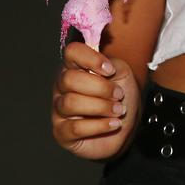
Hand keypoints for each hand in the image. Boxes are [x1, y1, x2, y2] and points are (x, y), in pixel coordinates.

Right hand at [52, 42, 141, 160]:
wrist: (126, 123)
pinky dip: (99, 126)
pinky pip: (74, 128)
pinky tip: (113, 124)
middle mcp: (61, 86)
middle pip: (69, 79)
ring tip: (118, 111)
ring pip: (71, 103)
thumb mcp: (122, 73)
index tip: (111, 70)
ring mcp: (58, 110)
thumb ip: (111, 65)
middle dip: (100, 88)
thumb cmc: (120, 94)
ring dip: (102, 107)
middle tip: (119, 95)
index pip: (72, 52)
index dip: (91, 59)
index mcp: (74, 66)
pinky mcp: (61, 133)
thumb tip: (102, 69)